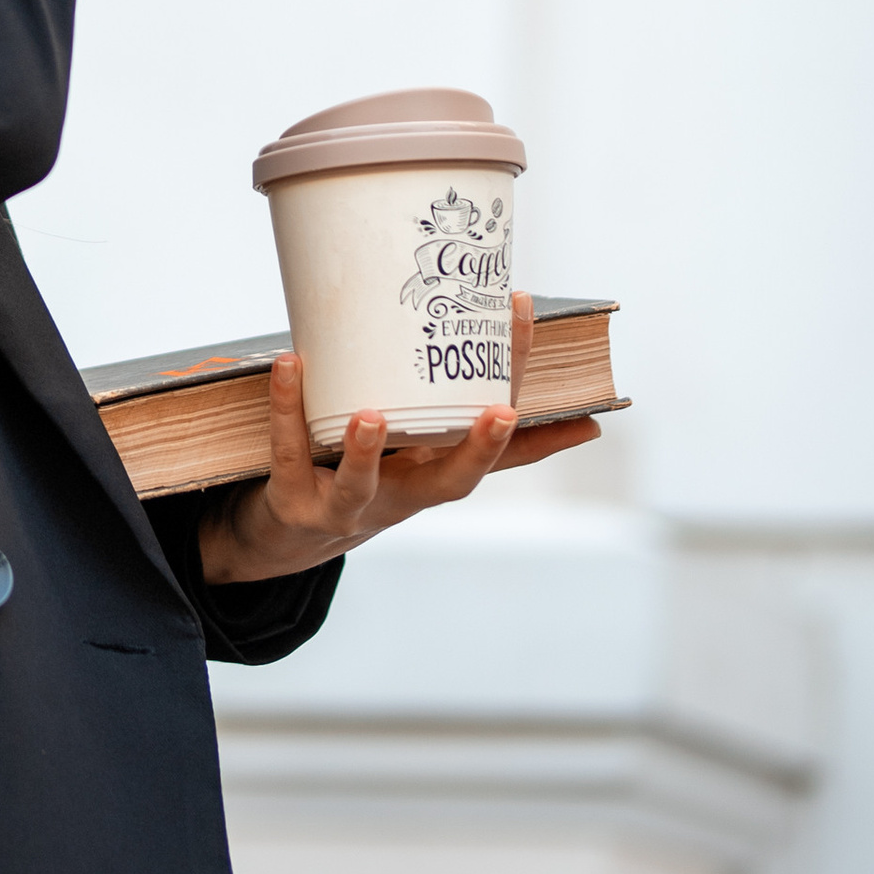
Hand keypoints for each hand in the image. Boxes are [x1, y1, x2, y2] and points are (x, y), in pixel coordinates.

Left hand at [194, 296, 601, 586]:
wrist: (284, 539)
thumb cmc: (358, 473)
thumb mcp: (407, 450)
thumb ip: (439, 401)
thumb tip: (480, 334)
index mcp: (432, 477)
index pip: (495, 458)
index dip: (541, 440)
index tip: (589, 416)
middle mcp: (399, 497)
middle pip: (447, 483)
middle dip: (478, 450)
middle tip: (502, 412)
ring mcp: (345, 505)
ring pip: (362, 484)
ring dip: (370, 449)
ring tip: (375, 414)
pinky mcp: (292, 500)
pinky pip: (288, 449)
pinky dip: (288, 407)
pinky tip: (290, 363)